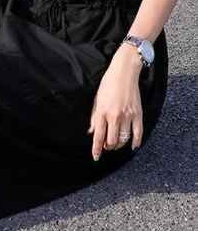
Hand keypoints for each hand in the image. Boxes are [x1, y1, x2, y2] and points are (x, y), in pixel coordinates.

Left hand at [87, 45, 143, 160]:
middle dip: (108, 147)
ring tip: (115, 145)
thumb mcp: (97, 100)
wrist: (124, 73)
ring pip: (124, 139)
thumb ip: (94, 117)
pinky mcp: (138, 114)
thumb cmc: (108, 84)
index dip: (97, 149)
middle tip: (106, 147)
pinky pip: (138, 133)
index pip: (98, 136)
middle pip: (111, 141)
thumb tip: (92, 132)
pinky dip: (135, 142)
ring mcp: (128, 116)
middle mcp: (114, 116)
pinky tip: (133, 146)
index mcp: (102, 112)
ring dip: (119, 145)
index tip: (96, 157)